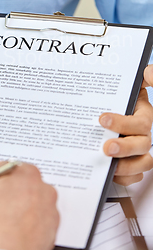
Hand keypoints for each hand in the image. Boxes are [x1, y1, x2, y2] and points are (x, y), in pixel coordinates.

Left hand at [99, 64, 152, 184]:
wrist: (106, 114)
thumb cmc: (117, 100)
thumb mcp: (124, 86)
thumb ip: (142, 78)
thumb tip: (148, 71)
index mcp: (142, 115)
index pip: (141, 122)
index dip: (124, 123)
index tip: (102, 119)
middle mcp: (142, 134)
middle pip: (142, 144)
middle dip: (124, 147)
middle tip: (106, 147)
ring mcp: (138, 151)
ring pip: (143, 163)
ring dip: (126, 166)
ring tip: (108, 163)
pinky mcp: (131, 165)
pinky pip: (135, 177)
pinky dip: (124, 178)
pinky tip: (111, 174)